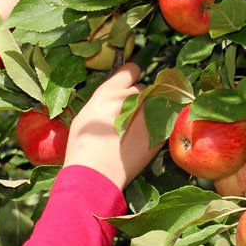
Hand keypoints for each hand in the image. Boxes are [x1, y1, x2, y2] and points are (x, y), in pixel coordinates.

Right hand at [62, 63, 158, 190]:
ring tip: (132, 133)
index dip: (129, 77)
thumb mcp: (86, 115)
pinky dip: (155, 127)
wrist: (95, 175)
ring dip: (147, 113)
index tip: (128, 85)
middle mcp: (133, 99)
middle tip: (125, 118)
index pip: (131, 70)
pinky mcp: (160, 133)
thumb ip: (104, 100)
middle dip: (136, 99)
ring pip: (154, 105)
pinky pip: (162, 121)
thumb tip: (116, 94)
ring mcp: (149, 115)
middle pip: (143, 89)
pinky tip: (140, 140)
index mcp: (111, 91)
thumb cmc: (83, 147)